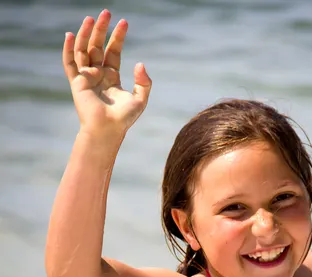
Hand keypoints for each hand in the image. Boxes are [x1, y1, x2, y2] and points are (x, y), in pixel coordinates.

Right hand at [63, 10, 151, 135]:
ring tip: (91, 18)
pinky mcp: (77, 83)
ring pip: (83, 50)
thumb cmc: (124, 119)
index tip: (124, 23)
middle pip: (98, 46)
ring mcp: (86, 77)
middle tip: (107, 12)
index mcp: (111, 77)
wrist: (108, 130)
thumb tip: (140, 63)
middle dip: (102, 30)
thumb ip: (144, 82)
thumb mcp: (140, 99)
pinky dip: (68, 49)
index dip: (118, 37)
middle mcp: (98, 75)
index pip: (113, 51)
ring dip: (86, 34)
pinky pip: (69, 63)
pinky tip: (69, 35)